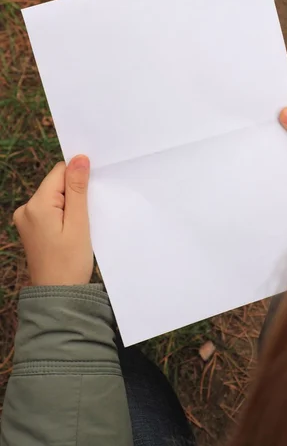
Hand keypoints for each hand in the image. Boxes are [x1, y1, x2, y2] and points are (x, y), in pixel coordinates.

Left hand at [13, 155, 92, 284]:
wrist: (58, 296)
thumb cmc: (70, 262)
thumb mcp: (79, 223)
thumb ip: (78, 189)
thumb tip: (79, 158)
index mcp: (36, 205)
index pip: (59, 172)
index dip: (78, 179)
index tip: (91, 196)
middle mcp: (26, 209)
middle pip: (56, 184)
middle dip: (75, 194)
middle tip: (87, 216)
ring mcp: (26, 220)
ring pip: (54, 197)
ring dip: (70, 206)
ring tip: (79, 227)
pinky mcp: (31, 229)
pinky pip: (50, 210)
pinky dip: (64, 216)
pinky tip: (71, 231)